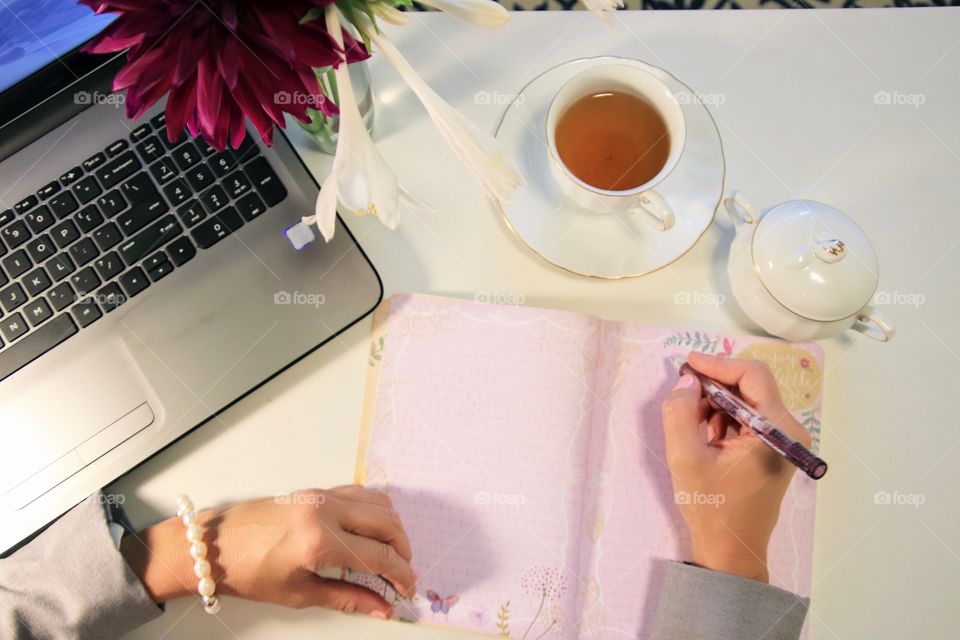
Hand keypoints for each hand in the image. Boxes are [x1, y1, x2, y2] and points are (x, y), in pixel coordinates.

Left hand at [121, 485, 416, 616]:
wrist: (213, 544)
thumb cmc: (248, 572)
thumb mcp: (299, 593)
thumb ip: (348, 598)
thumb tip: (382, 608)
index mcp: (319, 542)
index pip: (378, 557)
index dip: (401, 575)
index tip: (407, 590)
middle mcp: (326, 512)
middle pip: (388, 524)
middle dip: (403, 551)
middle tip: (403, 573)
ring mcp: (322, 496)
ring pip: (379, 503)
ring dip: (393, 528)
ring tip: (390, 552)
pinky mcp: (316, 490)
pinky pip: (360, 493)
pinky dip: (375, 510)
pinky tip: (371, 530)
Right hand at [660, 352, 811, 582]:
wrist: (731, 551)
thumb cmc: (712, 508)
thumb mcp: (686, 458)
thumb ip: (680, 413)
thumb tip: (686, 381)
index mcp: (777, 429)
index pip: (752, 375)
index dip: (718, 365)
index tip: (687, 363)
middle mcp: (790, 430)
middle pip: (750, 386)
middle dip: (713, 388)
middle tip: (683, 398)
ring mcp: (785, 440)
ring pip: (747, 401)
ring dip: (716, 405)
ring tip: (693, 427)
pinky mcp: (775, 448)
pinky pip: (748, 418)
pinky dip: (724, 419)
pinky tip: (707, 438)